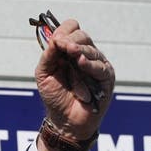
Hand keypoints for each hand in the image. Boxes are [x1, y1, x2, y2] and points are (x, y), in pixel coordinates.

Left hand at [34, 19, 114, 150]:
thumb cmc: (55, 97)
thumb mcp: (44, 74)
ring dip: (78, 50)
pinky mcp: (106, 77)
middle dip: (70, 39)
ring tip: (70, 52)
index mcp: (71, 51)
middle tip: (61, 45)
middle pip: (82, 36)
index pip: (72, 29)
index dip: (63, 32)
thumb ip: (48, 55)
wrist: (65, 121)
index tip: (54, 41)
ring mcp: (97, 65)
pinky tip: (80, 62)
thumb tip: (55, 38)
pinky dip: (89, 64)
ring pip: (90, 49)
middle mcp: (86, 55)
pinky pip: (99, 67)